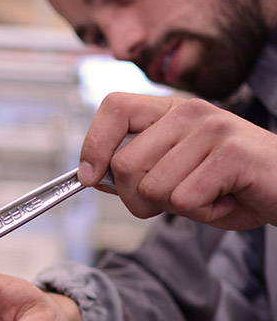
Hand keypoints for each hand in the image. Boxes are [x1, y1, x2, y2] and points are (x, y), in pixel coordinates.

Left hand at [78, 92, 276, 229]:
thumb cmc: (230, 184)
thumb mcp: (175, 175)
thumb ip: (136, 171)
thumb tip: (91, 175)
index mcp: (171, 112)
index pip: (114, 108)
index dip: (93, 144)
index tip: (89, 176)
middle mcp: (189, 112)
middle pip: (124, 164)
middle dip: (138, 199)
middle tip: (174, 199)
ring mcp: (212, 129)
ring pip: (152, 187)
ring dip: (176, 207)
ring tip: (208, 194)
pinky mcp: (231, 154)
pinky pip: (184, 200)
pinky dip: (202, 212)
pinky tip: (225, 199)